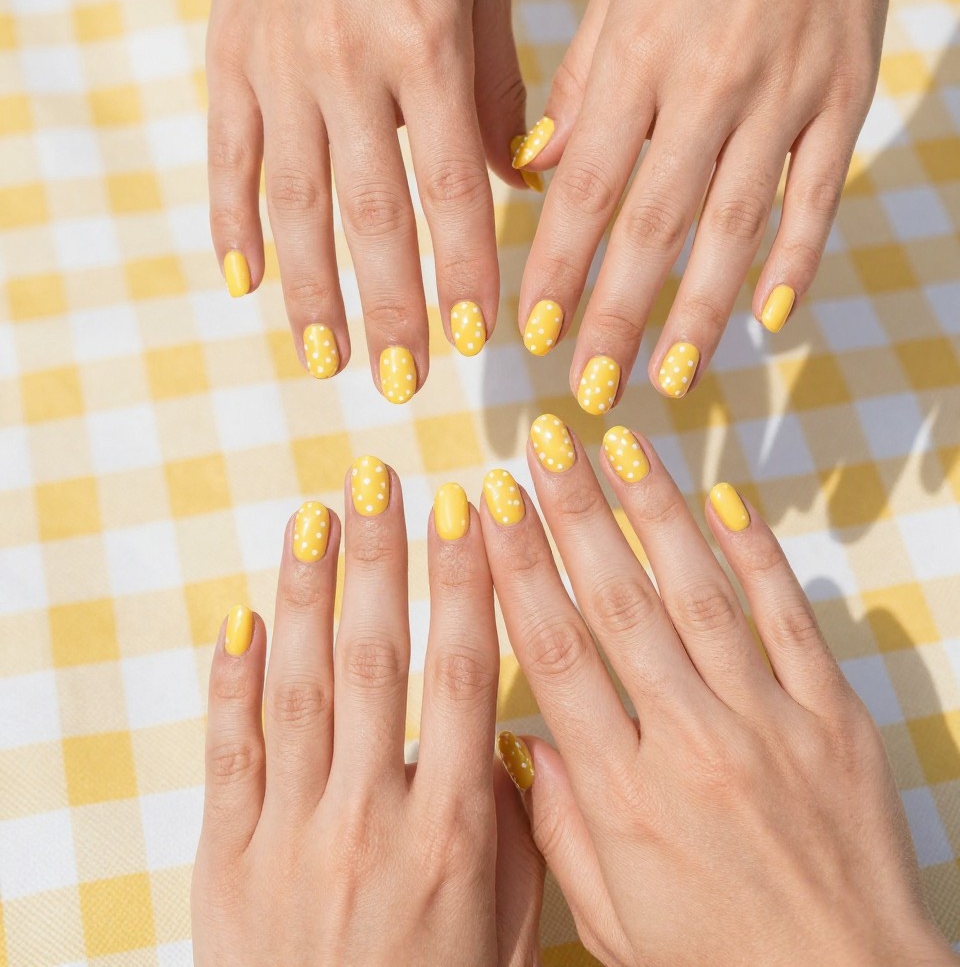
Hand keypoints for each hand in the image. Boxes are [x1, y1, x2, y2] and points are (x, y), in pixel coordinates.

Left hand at [192, 471, 542, 965]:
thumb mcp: (506, 931)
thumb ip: (513, 829)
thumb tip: (510, 736)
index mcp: (452, 832)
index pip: (461, 677)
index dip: (463, 585)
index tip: (465, 511)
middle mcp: (370, 817)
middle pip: (375, 659)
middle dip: (379, 558)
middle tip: (379, 477)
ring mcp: (290, 831)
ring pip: (297, 684)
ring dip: (305, 589)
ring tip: (314, 514)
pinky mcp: (226, 855)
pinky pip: (228, 747)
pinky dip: (229, 676)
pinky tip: (239, 610)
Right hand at [204, 0, 525, 398]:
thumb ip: (502, 91)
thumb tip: (520, 187)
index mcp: (428, 48)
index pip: (450, 187)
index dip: (462, 271)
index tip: (474, 342)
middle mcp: (350, 68)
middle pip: (371, 215)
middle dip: (389, 307)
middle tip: (403, 384)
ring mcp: (281, 69)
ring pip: (295, 204)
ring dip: (312, 291)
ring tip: (326, 359)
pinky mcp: (231, 63)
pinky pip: (229, 158)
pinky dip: (233, 222)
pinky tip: (245, 282)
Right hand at [480, 417, 951, 965]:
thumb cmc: (716, 962)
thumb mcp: (612, 916)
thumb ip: (560, 823)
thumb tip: (522, 738)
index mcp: (626, 795)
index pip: (556, 655)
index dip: (518, 570)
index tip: (491, 508)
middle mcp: (691, 745)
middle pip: (618, 606)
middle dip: (574, 516)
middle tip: (542, 446)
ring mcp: (767, 725)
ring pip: (698, 595)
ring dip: (654, 512)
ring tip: (618, 445)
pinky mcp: (831, 720)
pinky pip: (788, 620)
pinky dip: (756, 555)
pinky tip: (724, 499)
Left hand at [512, 0, 914, 408]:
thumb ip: (579, 82)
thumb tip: (539, 168)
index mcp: (638, 55)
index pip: (587, 184)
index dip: (557, 264)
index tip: (531, 331)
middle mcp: (706, 84)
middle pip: (655, 222)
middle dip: (617, 313)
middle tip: (591, 387)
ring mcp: (781, 95)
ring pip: (734, 225)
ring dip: (699, 310)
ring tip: (672, 377)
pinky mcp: (841, 99)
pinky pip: (816, 195)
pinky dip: (795, 258)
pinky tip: (769, 317)